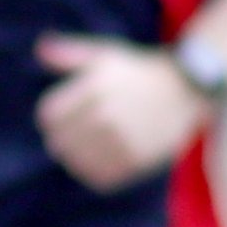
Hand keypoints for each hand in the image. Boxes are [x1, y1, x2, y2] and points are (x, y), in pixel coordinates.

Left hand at [33, 34, 207, 188]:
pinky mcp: (136, 159)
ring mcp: (122, 138)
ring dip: (76, 158)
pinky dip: (94, 173)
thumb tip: (40, 49)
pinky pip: (99, 177)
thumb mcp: (105, 55)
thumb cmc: (138, 72)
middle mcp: (106, 113)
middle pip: (59, 142)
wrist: (186, 89)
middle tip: (73, 135)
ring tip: (87, 148)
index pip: (48, 116)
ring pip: (76, 162)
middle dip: (61, 138)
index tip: (60, 118)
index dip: (49, 119)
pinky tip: (102, 160)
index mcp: (94, 87)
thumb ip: (70, 54)